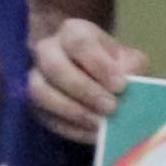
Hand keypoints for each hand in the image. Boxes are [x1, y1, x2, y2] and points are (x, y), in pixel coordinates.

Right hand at [29, 16, 143, 148]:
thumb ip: (131, 69)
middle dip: (83, 89)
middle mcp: (48, 50)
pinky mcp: (34, 105)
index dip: (98, 65)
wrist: (102, 83)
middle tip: (111, 107)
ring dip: (71, 110)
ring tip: (99, 123)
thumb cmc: (117, 68)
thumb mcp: (131, 62)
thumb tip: (126, 87)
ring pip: (39, 92)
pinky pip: (45, 117)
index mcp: (73, 32)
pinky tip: (92, 134)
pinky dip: (70, 128)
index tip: (121, 86)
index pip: (79, 43)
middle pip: (54, 66)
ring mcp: (36, 77)